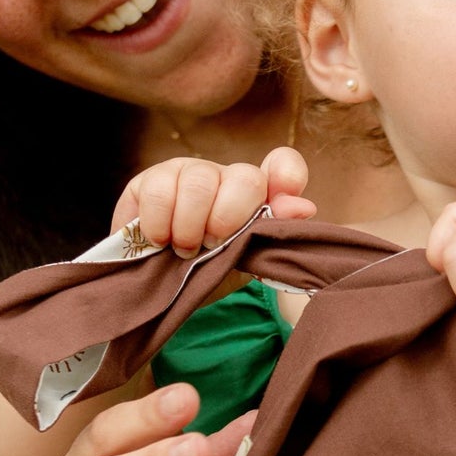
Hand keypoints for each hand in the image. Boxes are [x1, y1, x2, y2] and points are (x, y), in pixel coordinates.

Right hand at [113, 146, 316, 256]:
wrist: (160, 289)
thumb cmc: (209, 273)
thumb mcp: (244, 263)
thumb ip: (272, 235)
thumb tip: (303, 208)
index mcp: (257, 197)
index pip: (284, 166)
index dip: (287, 176)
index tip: (279, 202)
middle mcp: (227, 177)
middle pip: (244, 178)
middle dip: (229, 219)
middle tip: (212, 245)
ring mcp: (189, 173)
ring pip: (199, 181)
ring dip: (191, 224)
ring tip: (184, 249)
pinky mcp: (152, 178)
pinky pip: (159, 189)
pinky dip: (160, 222)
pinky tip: (159, 240)